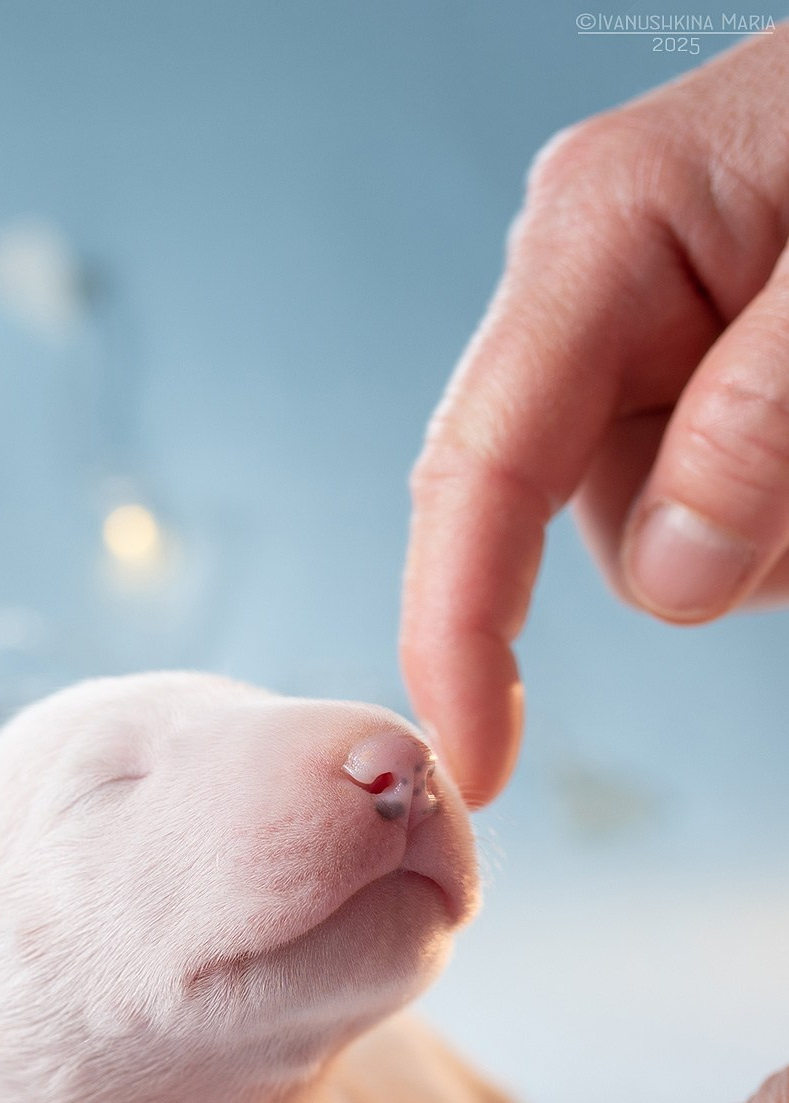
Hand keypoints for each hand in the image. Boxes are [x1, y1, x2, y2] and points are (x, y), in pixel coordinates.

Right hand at [401, 27, 788, 806]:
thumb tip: (675, 569)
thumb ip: (762, 417)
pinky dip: (785, 518)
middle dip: (720, 543)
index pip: (480, 467)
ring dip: (773, 531)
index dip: (458, 629)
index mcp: (598, 229)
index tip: (476, 761)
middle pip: (592, 523)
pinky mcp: (692, 383)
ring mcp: (640, 342)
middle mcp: (592, 293)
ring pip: (667, 540)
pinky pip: (717, 519)